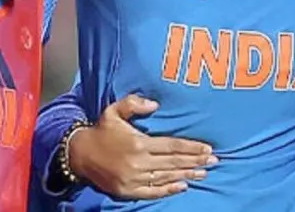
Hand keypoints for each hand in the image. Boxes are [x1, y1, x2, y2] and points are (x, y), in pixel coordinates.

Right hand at [69, 95, 216, 199]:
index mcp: (138, 142)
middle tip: (215, 161)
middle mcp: (138, 162)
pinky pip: (152, 191)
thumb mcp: (114, 110)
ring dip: (187, 175)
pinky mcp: (128, 191)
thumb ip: (134, 103)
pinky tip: (182, 186)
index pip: (172, 146)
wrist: (80, 154)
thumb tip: (155, 104)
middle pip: (174, 162)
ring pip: (166, 177)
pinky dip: (168, 190)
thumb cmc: (101, 130)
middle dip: (196, 162)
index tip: (208, 149)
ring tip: (204, 173)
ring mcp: (133, 178)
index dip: (192, 148)